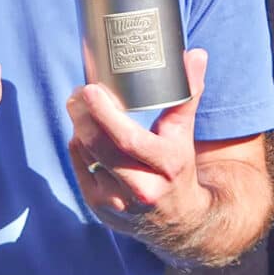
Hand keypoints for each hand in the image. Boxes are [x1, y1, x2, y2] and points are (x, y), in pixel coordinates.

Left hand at [66, 48, 210, 247]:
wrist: (180, 221)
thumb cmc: (179, 164)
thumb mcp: (185, 132)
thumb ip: (189, 92)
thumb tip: (196, 54)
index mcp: (166, 165)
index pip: (127, 139)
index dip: (104, 113)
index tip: (90, 89)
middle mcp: (142, 189)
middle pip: (101, 147)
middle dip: (84, 116)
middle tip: (77, 92)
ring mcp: (119, 202)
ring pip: (88, 156)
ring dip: (79, 128)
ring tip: (78, 105)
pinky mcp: (100, 209)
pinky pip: (81, 170)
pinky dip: (78, 147)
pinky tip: (81, 132)